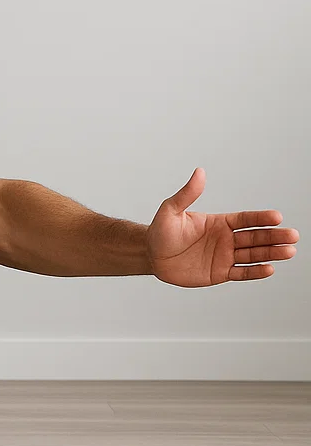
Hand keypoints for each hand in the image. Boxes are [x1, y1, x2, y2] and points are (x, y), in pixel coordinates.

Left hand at [148, 168, 296, 286]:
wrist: (151, 256)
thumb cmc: (160, 231)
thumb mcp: (171, 210)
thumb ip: (187, 194)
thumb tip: (199, 172)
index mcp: (219, 222)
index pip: (246, 219)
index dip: (261, 218)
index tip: (277, 217)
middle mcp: (226, 239)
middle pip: (256, 237)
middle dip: (274, 237)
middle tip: (293, 236)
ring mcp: (224, 256)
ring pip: (253, 255)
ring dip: (271, 253)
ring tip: (289, 251)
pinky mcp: (220, 273)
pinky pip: (240, 272)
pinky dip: (255, 272)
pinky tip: (269, 269)